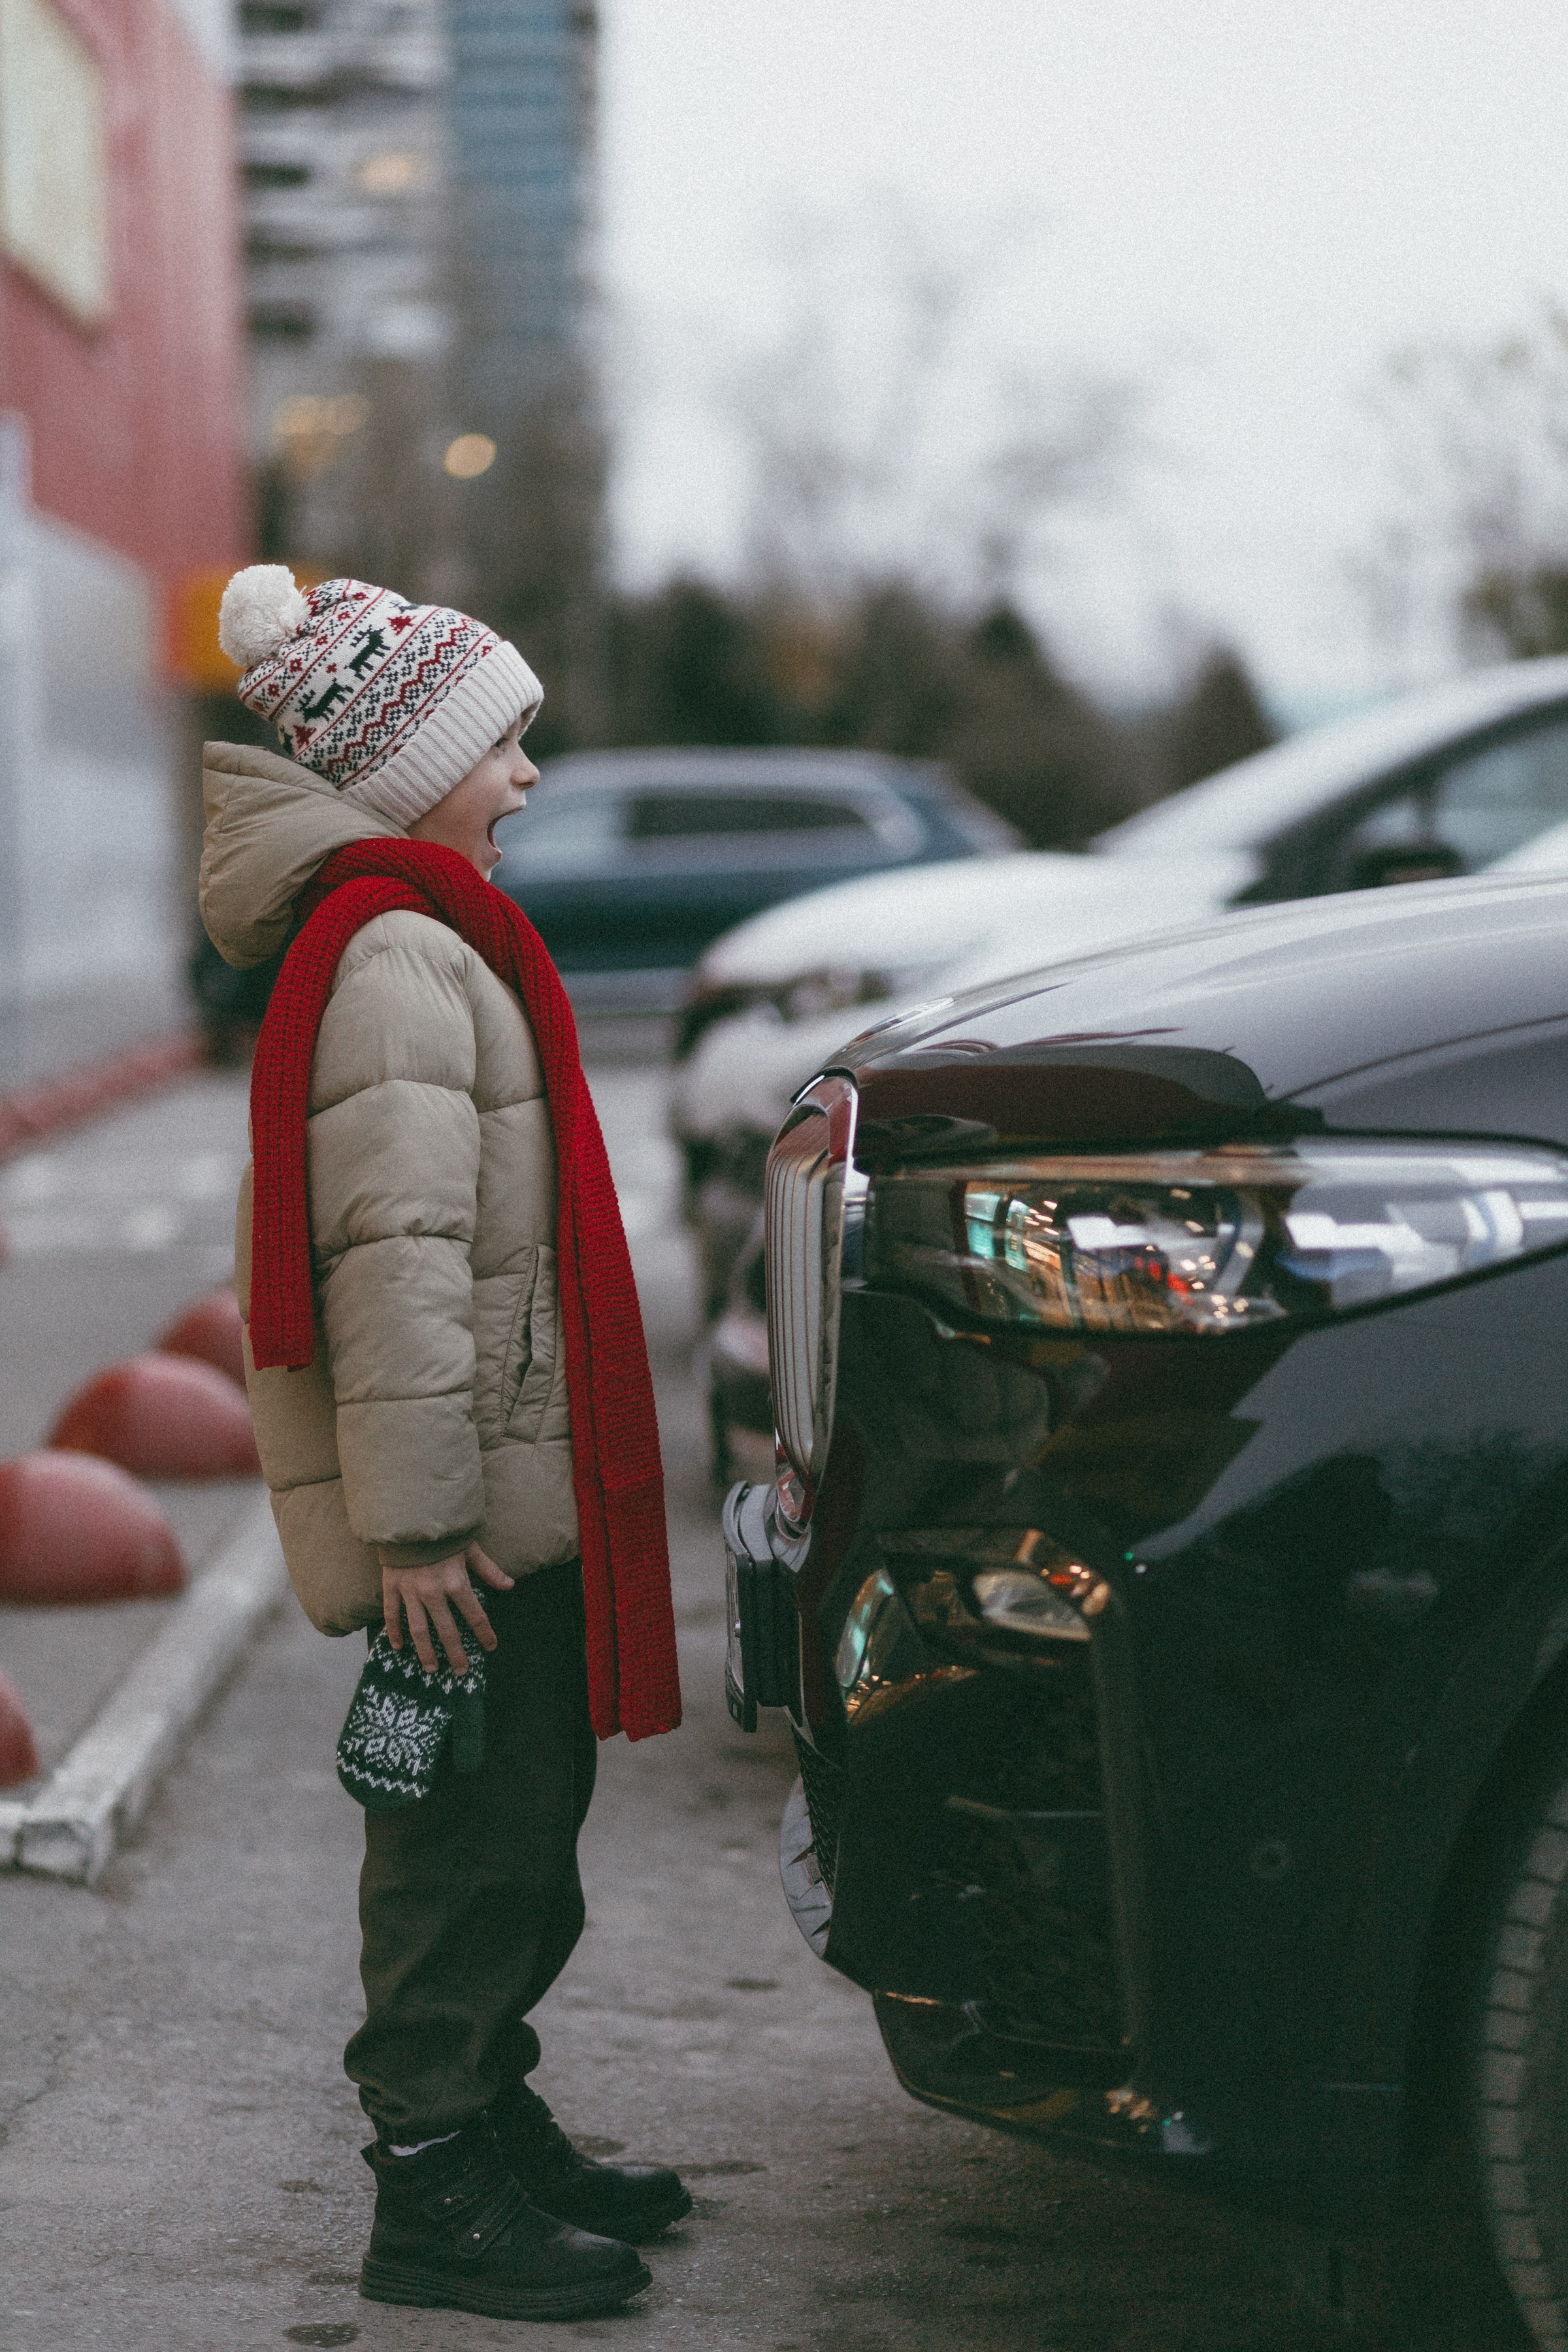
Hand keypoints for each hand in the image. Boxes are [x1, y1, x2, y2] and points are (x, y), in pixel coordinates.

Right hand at [382, 1543, 513, 1675]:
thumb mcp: (471, 1548)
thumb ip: (489, 1570)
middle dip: (456, 1654)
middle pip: (447, 1631)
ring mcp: (410, 1591)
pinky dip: (394, 1632)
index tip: (491, 1647)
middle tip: (461, 1672)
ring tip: (432, 1669)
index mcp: (456, 1582)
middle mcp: (433, 1592)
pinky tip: (398, 1648)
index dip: (485, 1633)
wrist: (410, 1516)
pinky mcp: (391, 1587)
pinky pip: (392, 1615)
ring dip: (425, 1652)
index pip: (475, 1615)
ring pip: (418, 1630)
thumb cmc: (444, 1533)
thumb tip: (510, 1585)